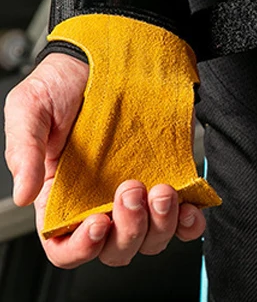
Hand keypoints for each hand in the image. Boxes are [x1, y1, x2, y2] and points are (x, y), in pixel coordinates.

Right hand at [4, 53, 205, 267]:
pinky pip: (183, 219)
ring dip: (160, 224)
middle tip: (131, 189)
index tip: (96, 225)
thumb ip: (22, 151)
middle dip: (128, 230)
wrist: (110, 52)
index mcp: (60, 196)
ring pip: (150, 238)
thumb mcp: (29, 108)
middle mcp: (99, 201)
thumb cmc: (65, 81)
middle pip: (115, 249)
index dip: (80, 249)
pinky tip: (189, 208)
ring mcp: (137, 192)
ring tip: (161, 190)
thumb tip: (22, 194)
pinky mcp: (168, 177)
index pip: (65, 247)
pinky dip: (189, 223)